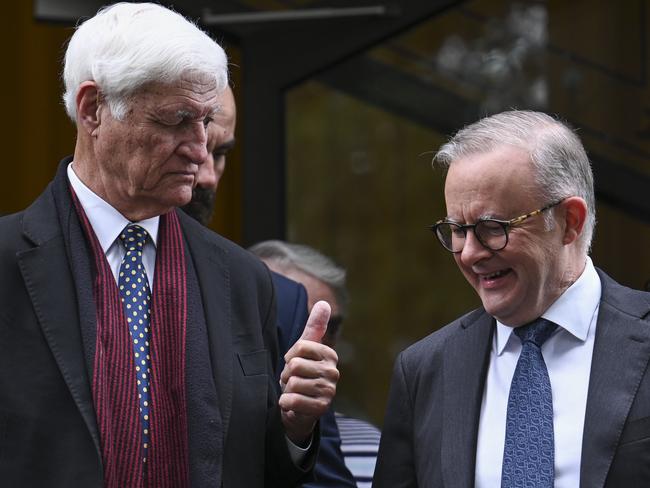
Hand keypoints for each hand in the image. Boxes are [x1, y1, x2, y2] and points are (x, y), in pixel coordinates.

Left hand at [279, 300, 339, 444]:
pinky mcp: (321, 408)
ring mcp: (329, 391)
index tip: (293, 363)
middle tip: (293, 381)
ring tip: (294, 392)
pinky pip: (293, 400)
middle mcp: (333, 372)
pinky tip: (293, 404)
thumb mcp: (304, 349)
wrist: (298, 408)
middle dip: (287, 375)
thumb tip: (324, 303)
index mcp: (329, 354)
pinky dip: (286, 403)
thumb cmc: (300, 374)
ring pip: (293, 383)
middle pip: (295, 365)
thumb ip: (314, 326)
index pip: (300, 347)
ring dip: (287, 390)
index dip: (289, 356)